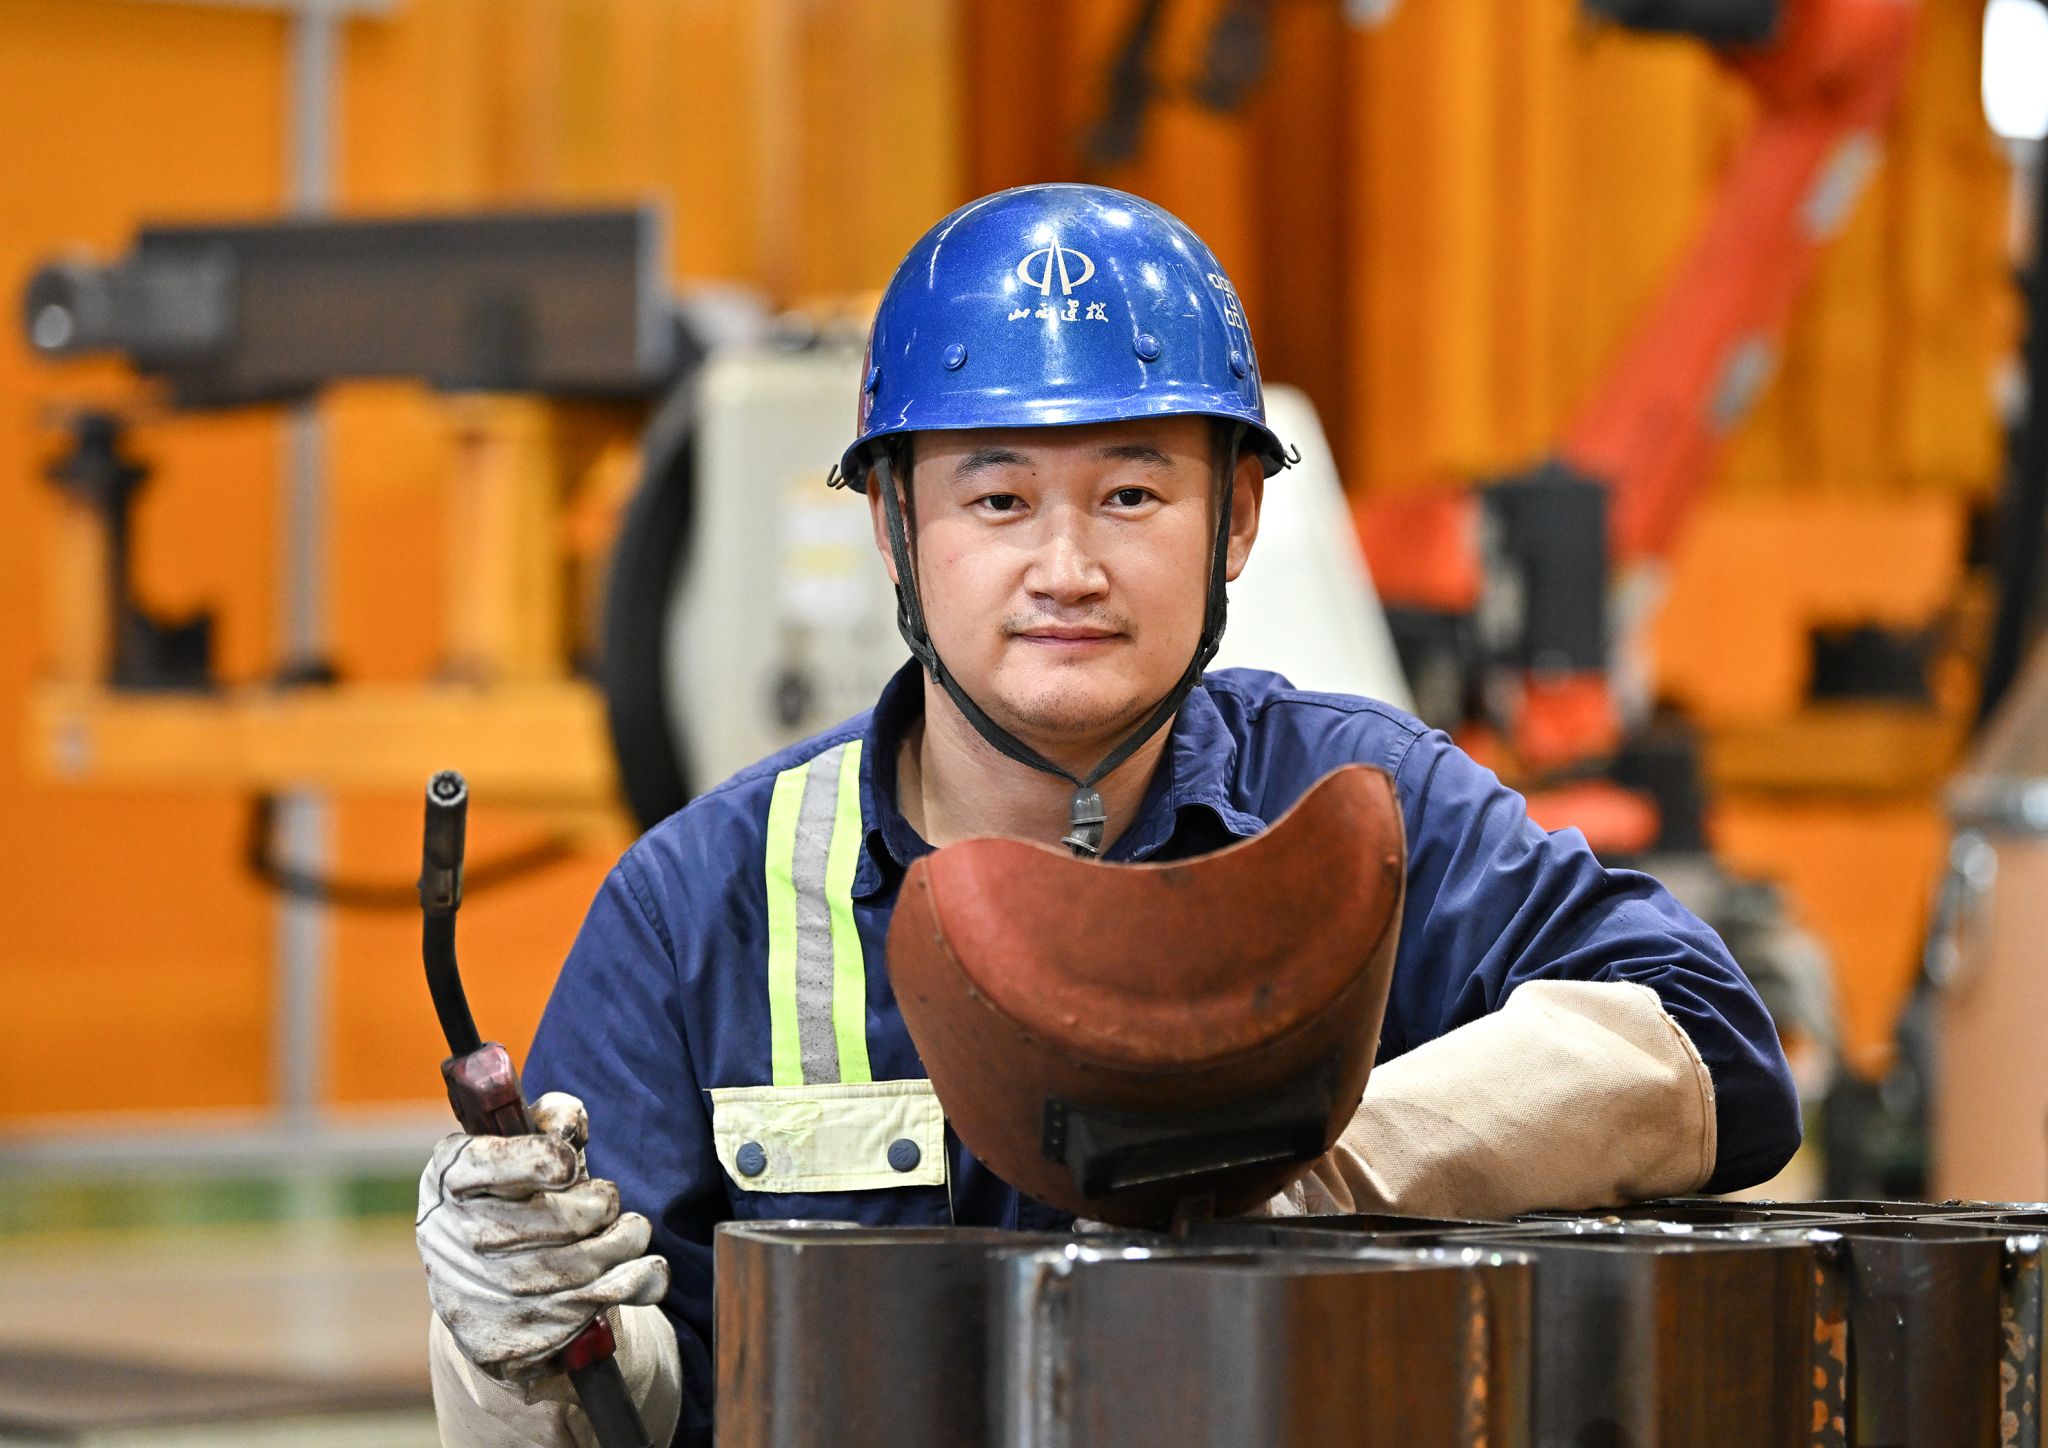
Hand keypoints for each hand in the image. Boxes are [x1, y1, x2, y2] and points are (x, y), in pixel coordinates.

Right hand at [416, 1092, 669, 1382]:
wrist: (484, 1288)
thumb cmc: (516, 1200)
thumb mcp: (524, 1151)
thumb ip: (549, 1123)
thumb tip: (566, 1123)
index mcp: (450, 1176)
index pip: (491, 1163)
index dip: (537, 1161)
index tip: (568, 1164)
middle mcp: (452, 1237)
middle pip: (556, 1219)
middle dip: (601, 1205)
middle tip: (609, 1201)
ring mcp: (475, 1295)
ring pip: (580, 1266)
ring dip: (623, 1243)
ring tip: (631, 1232)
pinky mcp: (504, 1340)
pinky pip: (589, 1310)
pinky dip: (632, 1284)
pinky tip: (645, 1270)